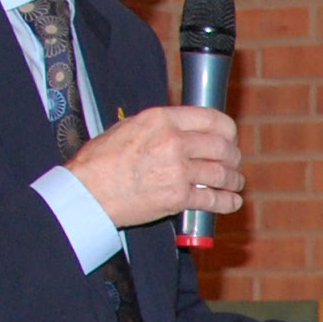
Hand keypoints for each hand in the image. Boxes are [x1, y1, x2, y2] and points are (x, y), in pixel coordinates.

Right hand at [68, 104, 242, 230]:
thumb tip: (180, 128)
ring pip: (222, 174)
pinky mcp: (178, 197)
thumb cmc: (100, 161)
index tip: (230, 139)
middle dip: (233, 157)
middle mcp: (173, 141)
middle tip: (233, 164)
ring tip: (235, 183)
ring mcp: (178, 170)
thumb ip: (157, 127)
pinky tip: (231, 201)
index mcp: (161, 120)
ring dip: (233, 180)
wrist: (87, 192)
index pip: (212, 119)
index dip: (228, 131)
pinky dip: (227, 202)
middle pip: (222, 147)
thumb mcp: (127, 128)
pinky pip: (213, 199)